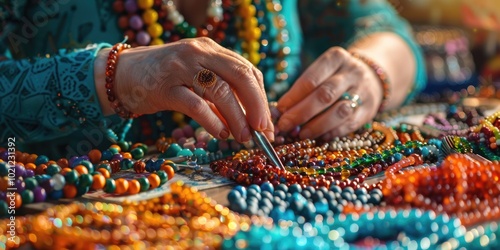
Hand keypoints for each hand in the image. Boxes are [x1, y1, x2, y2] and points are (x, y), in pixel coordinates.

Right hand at [95, 37, 273, 141]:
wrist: (121, 75)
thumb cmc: (164, 80)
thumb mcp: (196, 79)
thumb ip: (220, 96)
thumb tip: (249, 124)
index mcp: (211, 50)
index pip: (247, 70)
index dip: (261, 98)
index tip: (266, 123)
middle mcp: (199, 52)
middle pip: (240, 76)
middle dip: (257, 105)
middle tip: (263, 130)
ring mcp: (182, 67)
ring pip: (220, 90)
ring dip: (237, 117)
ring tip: (243, 137)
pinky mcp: (165, 86)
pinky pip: (196, 104)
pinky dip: (212, 120)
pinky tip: (221, 134)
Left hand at [276, 47, 382, 139]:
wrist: (371, 77)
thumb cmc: (334, 77)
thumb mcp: (321, 73)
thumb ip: (302, 90)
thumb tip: (280, 112)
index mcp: (336, 58)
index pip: (311, 79)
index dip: (293, 97)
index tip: (279, 110)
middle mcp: (352, 72)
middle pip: (325, 95)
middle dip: (302, 113)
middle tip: (285, 125)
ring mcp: (363, 91)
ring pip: (339, 111)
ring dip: (317, 126)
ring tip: (300, 134)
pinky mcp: (369, 110)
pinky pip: (349, 124)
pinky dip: (331, 132)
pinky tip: (318, 137)